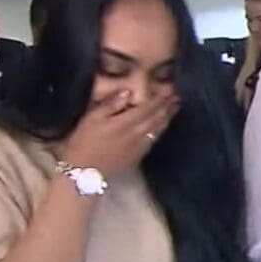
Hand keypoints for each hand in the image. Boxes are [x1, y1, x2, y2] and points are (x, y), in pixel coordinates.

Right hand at [61, 89, 180, 175]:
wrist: (84, 172)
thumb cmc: (83, 142)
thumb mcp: (91, 119)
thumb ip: (110, 105)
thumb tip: (128, 92)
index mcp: (125, 122)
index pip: (147, 107)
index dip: (160, 98)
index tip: (170, 89)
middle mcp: (136, 133)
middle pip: (157, 117)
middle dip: (168, 106)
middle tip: (177, 96)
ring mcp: (140, 146)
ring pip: (158, 129)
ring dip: (168, 117)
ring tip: (175, 107)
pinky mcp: (139, 155)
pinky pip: (154, 139)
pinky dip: (161, 129)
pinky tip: (163, 126)